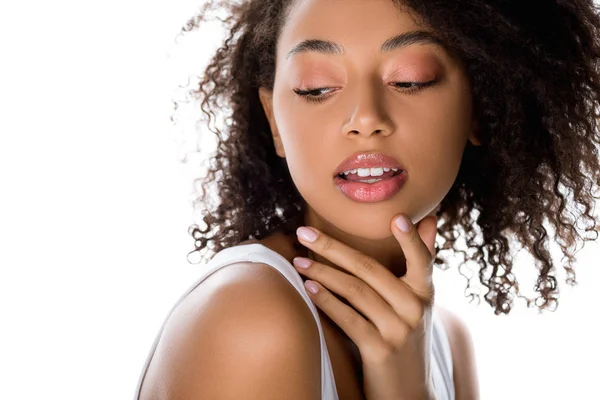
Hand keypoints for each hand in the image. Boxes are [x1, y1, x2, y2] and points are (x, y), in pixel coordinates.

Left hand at [292, 214, 437, 399]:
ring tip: (298, 261)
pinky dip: (326, 301)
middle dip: (332, 247)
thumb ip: (422, 259)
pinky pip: (348, 319)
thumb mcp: (420, 300)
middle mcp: (415, 308)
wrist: (408, 391)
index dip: (410, 239)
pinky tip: (309, 288)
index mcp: (425, 292)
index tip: (396, 216)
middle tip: (304, 232)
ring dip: (322, 273)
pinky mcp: (380, 351)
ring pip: (355, 291)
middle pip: (369, 269)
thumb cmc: (408, 335)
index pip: (422, 259)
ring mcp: (398, 330)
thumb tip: (431, 219)